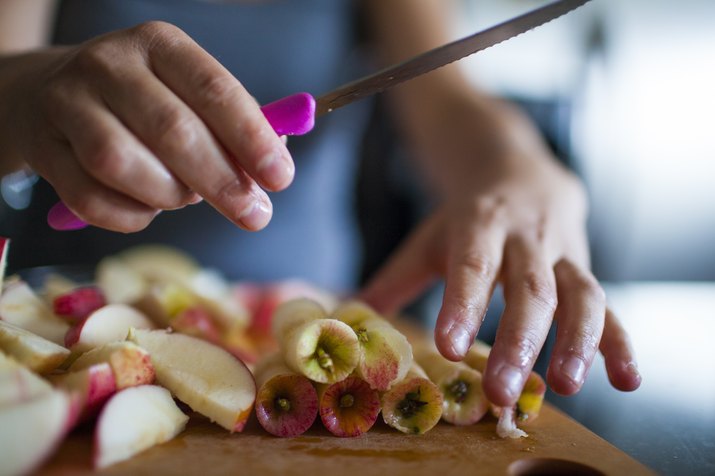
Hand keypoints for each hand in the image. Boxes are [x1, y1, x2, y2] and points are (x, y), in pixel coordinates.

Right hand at [1, 21, 292, 231]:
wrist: (46, 96)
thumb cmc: (141, 104)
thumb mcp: (187, 97)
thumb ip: (232, 129)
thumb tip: (275, 164)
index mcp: (159, 45)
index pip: (213, 89)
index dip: (251, 137)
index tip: (281, 178)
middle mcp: (109, 65)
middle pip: (173, 131)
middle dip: (222, 182)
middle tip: (254, 215)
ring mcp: (67, 103)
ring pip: (122, 164)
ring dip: (168, 196)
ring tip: (184, 198)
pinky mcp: (42, 148)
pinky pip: (91, 198)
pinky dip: (130, 216)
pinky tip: (146, 209)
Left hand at [359, 99, 640, 406]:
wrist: (521, 170)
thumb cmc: (470, 216)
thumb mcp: (432, 236)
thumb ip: (397, 277)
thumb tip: (350, 315)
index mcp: (482, 222)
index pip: (472, 263)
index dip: (462, 304)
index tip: (448, 345)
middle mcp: (528, 236)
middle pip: (529, 287)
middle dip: (517, 340)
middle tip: (500, 389)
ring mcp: (564, 252)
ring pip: (581, 294)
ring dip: (577, 342)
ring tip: (566, 386)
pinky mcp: (588, 269)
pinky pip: (612, 306)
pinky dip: (621, 343)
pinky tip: (627, 380)